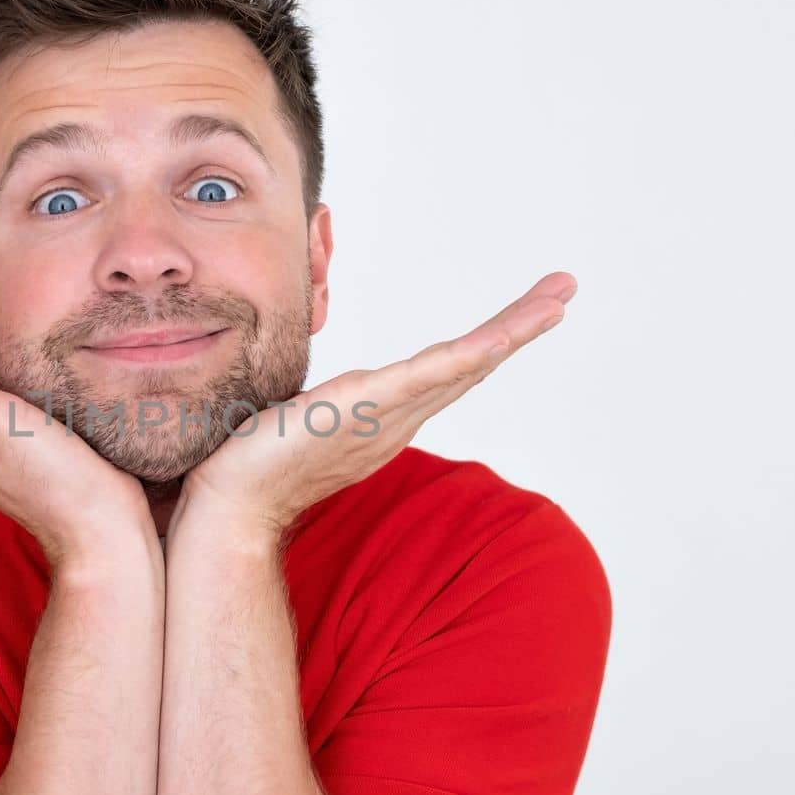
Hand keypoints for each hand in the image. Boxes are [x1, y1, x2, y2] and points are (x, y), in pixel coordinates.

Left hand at [173, 271, 578, 539]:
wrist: (230, 504)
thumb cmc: (252, 463)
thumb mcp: (297, 415)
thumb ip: (318, 403)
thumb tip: (308, 395)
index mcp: (385, 417)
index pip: (449, 371)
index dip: (490, 343)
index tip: (528, 311)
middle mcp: (397, 419)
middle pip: (472, 364)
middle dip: (521, 327)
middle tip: (564, 290)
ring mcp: (386, 416)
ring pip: (463, 366)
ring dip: (512, 331)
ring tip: (555, 300)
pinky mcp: (364, 409)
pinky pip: (427, 378)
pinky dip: (469, 356)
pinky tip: (499, 337)